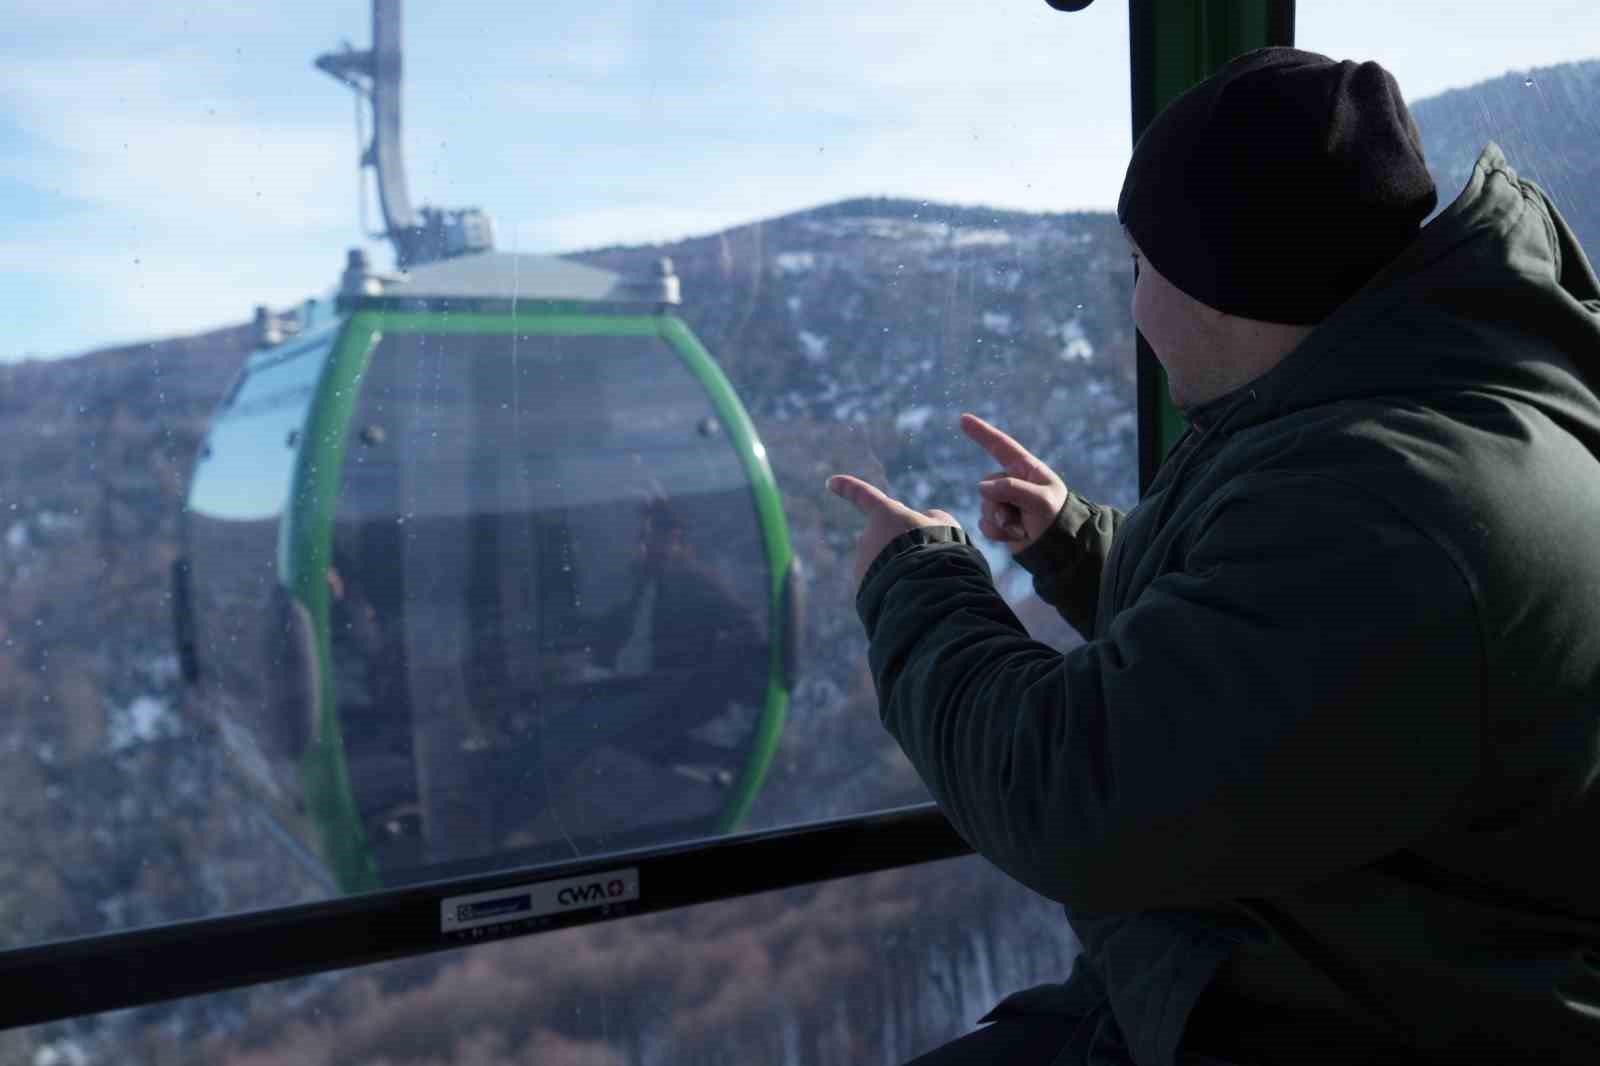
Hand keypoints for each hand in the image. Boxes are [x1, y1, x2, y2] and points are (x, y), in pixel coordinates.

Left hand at [826, 475, 960, 592]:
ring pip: (884, 568)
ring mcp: (862, 566)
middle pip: (885, 541)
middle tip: (925, 559)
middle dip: (900, 549)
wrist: (924, 589)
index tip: (831, 482)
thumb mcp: (946, 527)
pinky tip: (914, 595)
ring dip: (900, 571)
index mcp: (885, 515)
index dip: (849, 488)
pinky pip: (882, 587)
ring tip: (924, 580)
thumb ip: (934, 518)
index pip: (864, 496)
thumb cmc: (937, 551)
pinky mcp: (863, 591)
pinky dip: (895, 590)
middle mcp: (868, 538)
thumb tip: (926, 520)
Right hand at [960, 413, 1067, 553]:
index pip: (1001, 446)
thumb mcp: (1039, 500)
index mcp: (1027, 469)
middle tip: (1023, 519)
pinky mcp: (1001, 521)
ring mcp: (1006, 502)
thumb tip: (981, 487)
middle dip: (999, 505)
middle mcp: (1014, 482)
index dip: (982, 432)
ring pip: (984, 507)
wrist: (1061, 548)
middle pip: (987, 486)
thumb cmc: (1057, 519)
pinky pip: (985, 523)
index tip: (963, 419)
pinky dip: (997, 532)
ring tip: (1023, 529)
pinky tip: (1016, 536)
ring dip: (1001, 522)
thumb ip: (1011, 489)